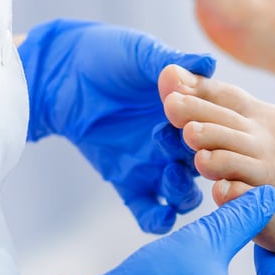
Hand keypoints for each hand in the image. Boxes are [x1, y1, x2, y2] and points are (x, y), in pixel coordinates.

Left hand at [20, 19, 215, 233]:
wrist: (61, 73)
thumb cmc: (104, 55)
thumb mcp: (140, 55)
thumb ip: (172, 61)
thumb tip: (208, 62)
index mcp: (188, 111)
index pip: (213, 129)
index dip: (213, 132)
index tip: (200, 126)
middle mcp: (175, 141)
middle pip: (204, 164)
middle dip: (203, 164)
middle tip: (189, 154)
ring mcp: (153, 164)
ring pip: (182, 192)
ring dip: (184, 193)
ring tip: (171, 178)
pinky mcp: (127, 180)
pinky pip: (148, 209)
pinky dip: (158, 219)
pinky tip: (162, 216)